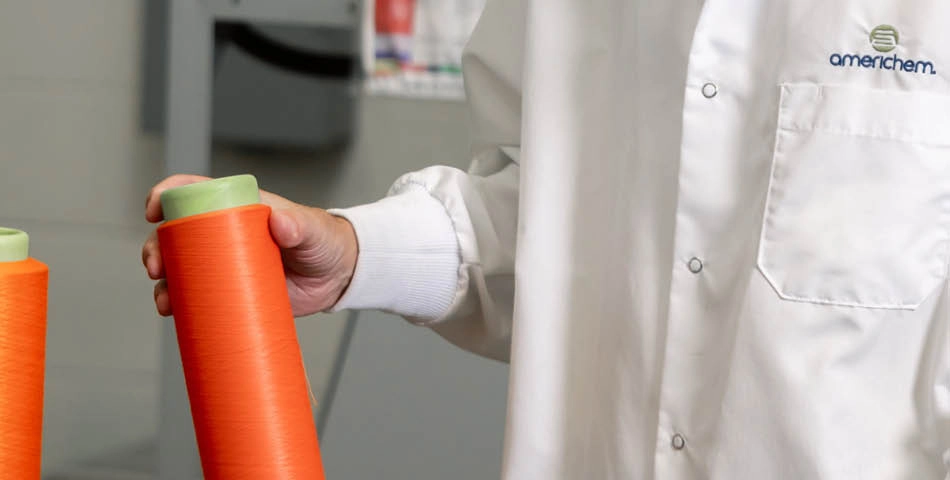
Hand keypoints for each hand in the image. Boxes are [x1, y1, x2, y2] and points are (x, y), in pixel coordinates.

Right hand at [142, 175, 357, 316]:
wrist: (337, 276)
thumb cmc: (323, 242)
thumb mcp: (312, 230)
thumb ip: (299, 224)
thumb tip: (281, 223)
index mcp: (236, 207)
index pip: (193, 192)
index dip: (167, 195)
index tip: (154, 210)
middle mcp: (221, 233)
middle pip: (175, 234)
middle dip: (155, 247)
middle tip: (156, 267)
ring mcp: (223, 264)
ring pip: (179, 268)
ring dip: (163, 282)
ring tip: (165, 300)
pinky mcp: (229, 292)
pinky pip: (196, 297)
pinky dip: (180, 305)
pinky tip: (173, 313)